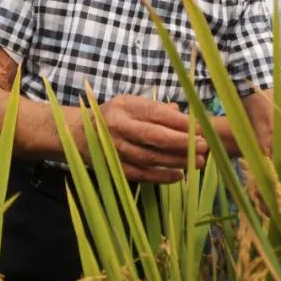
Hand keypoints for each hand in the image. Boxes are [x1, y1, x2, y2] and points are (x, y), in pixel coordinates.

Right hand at [77, 95, 206, 183]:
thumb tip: (182, 112)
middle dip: (181, 142)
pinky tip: (178, 176)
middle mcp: (118, 127)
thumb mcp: (130, 104)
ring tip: (197, 162)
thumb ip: (155, 108)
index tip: (200, 127)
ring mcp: (115, 149)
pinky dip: (160, 177)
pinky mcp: (114, 168)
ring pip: (149, 158)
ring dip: (175, 161)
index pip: (156, 114)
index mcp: (125, 108)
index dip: (179, 122)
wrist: (76, 135)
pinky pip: (140, 174)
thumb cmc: (111, 116)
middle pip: (154, 136)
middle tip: (203, 146)